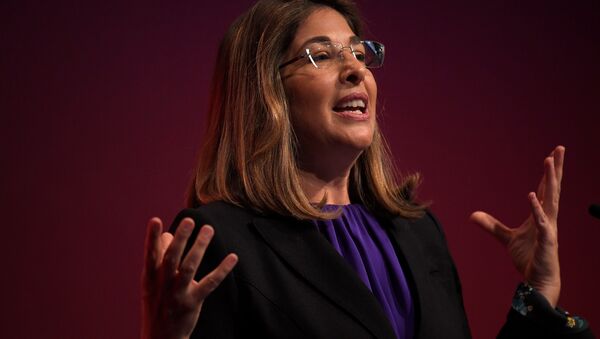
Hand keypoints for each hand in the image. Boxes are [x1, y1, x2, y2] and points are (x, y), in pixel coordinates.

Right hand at [141, 217, 237, 338]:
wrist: (160, 338)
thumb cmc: (157, 303)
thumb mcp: (152, 283)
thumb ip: (159, 258)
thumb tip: (167, 234)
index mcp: (150, 277)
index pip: (150, 254)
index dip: (151, 238)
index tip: (155, 220)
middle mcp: (163, 284)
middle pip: (171, 258)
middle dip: (180, 239)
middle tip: (189, 220)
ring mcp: (178, 293)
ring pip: (190, 267)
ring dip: (199, 247)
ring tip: (208, 229)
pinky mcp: (193, 302)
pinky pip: (210, 283)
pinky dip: (222, 269)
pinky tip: (232, 257)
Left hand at [470, 146, 563, 306]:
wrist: (538, 280)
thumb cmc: (529, 258)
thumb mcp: (507, 238)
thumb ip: (492, 226)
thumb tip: (473, 215)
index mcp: (541, 215)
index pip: (545, 189)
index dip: (548, 173)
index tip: (551, 155)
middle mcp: (548, 218)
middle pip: (553, 188)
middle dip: (556, 168)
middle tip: (560, 148)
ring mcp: (549, 228)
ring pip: (551, 200)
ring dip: (550, 180)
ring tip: (549, 161)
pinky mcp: (547, 240)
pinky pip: (542, 222)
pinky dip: (536, 209)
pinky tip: (531, 195)